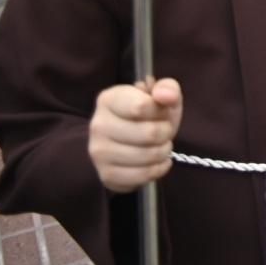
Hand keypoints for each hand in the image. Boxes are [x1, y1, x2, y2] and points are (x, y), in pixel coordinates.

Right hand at [88, 78, 183, 193]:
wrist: (129, 141)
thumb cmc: (147, 115)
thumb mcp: (160, 95)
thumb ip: (168, 88)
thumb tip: (167, 96)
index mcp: (108, 99)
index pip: (141, 106)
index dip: (160, 111)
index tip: (161, 111)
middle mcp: (98, 125)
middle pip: (150, 133)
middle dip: (166, 132)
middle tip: (164, 131)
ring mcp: (99, 153)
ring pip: (148, 156)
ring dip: (164, 151)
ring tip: (160, 145)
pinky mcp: (106, 175)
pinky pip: (142, 176)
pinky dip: (158, 169)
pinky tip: (157, 162)